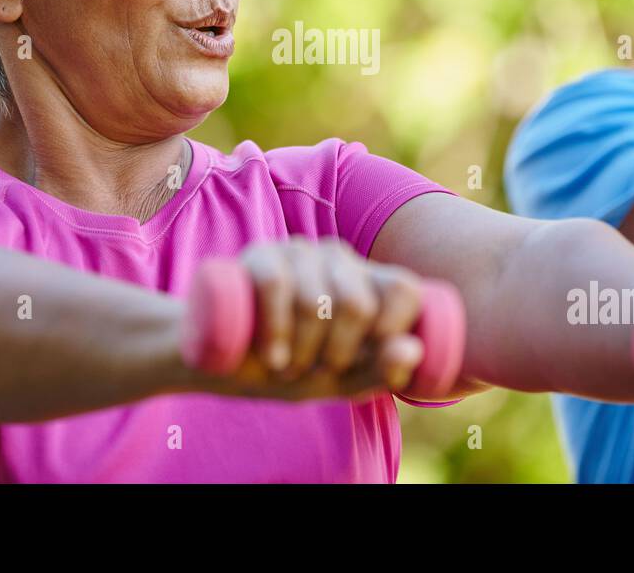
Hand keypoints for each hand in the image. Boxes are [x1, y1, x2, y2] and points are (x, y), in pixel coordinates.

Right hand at [212, 238, 427, 400]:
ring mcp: (299, 251)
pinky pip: (275, 285)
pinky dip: (274, 330)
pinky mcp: (260, 254)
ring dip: (299, 351)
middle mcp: (339, 258)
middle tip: (314, 369)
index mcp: (369, 282)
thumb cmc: (289, 368)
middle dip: (335, 353)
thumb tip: (413, 349)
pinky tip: (270, 356)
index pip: (404, 289)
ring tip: (284, 364)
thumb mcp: (340, 381)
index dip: (391, 330)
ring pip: (315, 300)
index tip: (364, 359)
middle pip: (357, 303)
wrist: (219, 361)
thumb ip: (382, 371)